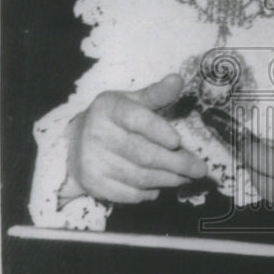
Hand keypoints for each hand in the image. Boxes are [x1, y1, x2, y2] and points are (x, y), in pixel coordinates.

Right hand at [62, 74, 207, 203]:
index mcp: (108, 108)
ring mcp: (93, 162)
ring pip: (139, 176)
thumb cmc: (114, 119)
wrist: (74, 144)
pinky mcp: (94, 184)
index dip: (157, 131)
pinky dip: (148, 192)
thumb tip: (177, 80)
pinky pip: (128, 194)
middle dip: (176, 163)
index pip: (135, 119)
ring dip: (168, 179)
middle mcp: (97, 134)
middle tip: (199, 169)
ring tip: (188, 178)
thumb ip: (156, 94)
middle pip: (142, 154)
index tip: (178, 141)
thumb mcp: (131, 101)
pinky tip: (161, 187)